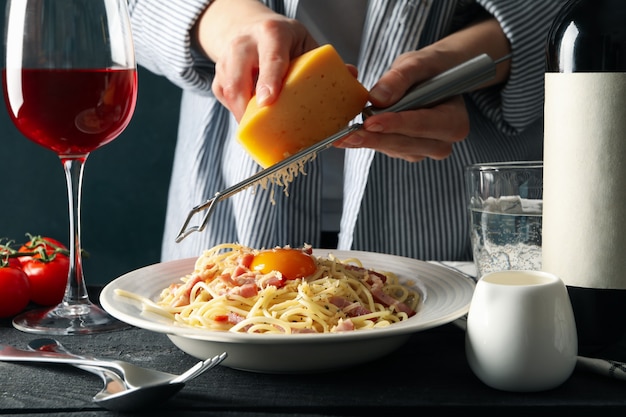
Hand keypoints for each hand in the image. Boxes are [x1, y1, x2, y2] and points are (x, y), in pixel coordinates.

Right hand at [194, 0, 316, 119]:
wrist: (255, 28)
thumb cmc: (285, 41)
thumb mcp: (305, 43)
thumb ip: (318, 64)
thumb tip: (344, 80)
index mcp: (272, 33)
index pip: (270, 57)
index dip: (269, 80)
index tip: (268, 101)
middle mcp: (245, 43)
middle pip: (237, 76)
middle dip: (245, 104)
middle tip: (259, 127)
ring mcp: (227, 57)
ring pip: (226, 88)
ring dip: (241, 112)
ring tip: (257, 127)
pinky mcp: (219, 73)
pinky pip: (222, 95)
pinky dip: (235, 110)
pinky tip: (250, 114)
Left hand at [336, 17, 509, 161]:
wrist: (431, 78)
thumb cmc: (429, 69)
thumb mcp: (418, 63)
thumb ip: (401, 78)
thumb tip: (379, 98)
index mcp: (454, 120)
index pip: (422, 124)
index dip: (395, 124)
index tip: (371, 122)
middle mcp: (442, 142)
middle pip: (406, 143)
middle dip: (376, 138)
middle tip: (348, 134)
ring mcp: (424, 150)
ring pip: (394, 149)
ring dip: (369, 142)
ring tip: (343, 136)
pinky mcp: (407, 151)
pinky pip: (387, 148)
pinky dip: (368, 141)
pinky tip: (349, 136)